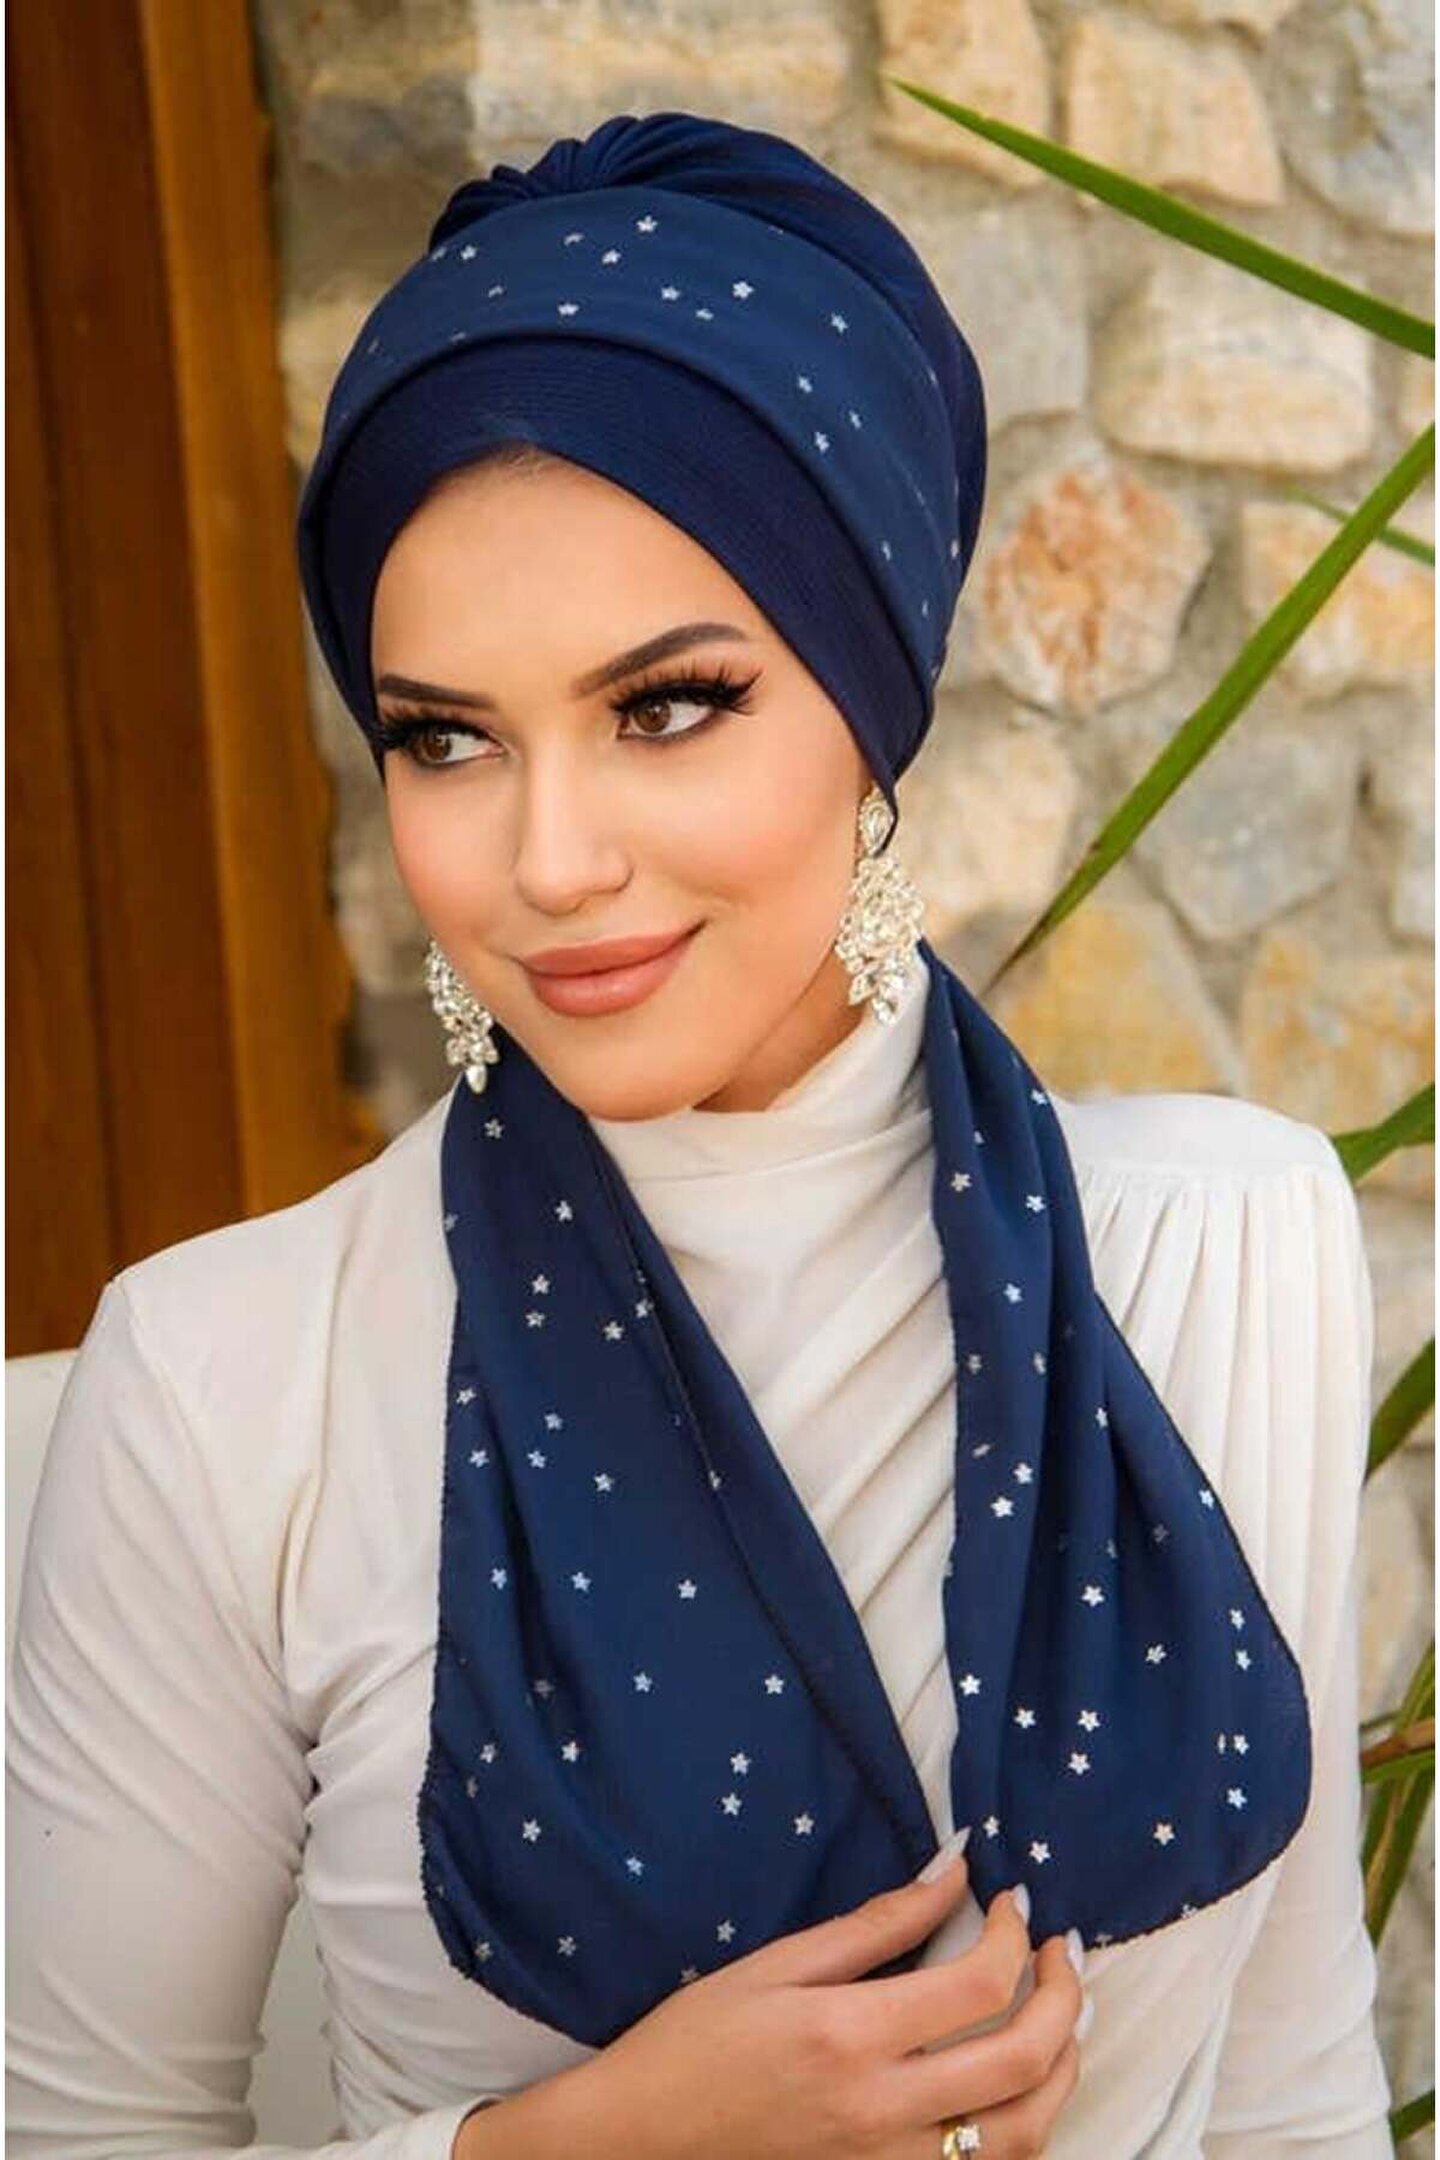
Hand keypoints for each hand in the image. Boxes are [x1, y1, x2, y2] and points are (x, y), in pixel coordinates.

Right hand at [569, 1844, 1085, 2159]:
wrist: (641, 2142)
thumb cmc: (696, 2042)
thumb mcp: (775, 1966)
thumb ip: (874, 1924)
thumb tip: (952, 1872)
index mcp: (850, 2037)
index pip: (979, 1987)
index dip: (1014, 1935)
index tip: (1011, 1902)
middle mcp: (882, 2111)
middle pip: (1023, 2060)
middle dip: (1062, 1994)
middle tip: (1060, 1950)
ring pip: (1025, 2133)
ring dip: (1062, 2069)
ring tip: (1061, 2017)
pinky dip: (1023, 2128)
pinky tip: (1018, 2086)